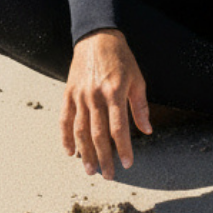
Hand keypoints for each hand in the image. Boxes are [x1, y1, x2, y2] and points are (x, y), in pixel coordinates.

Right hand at [59, 29, 150, 178]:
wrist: (97, 36)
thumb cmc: (121, 58)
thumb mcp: (137, 78)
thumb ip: (140, 106)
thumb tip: (147, 130)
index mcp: (115, 92)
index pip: (119, 128)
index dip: (124, 148)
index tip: (128, 164)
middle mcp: (96, 96)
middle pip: (98, 134)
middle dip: (104, 158)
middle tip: (109, 176)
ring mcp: (80, 95)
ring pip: (80, 130)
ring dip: (85, 153)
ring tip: (90, 170)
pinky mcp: (68, 92)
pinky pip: (64, 119)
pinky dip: (65, 138)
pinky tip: (70, 153)